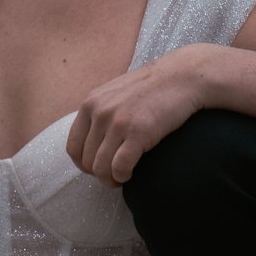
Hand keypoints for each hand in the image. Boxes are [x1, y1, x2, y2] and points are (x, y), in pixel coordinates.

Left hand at [66, 47, 215, 185]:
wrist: (182, 76)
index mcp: (90, 103)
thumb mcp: (115, 93)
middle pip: (86, 161)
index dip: (83, 164)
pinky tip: (131, 174)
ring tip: (121, 177)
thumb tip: (92, 141)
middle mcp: (99, 112)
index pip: (73, 147)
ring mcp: (118, 122)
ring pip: (100, 168)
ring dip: (110, 179)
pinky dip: (123, 176)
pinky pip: (120, 167)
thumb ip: (100, 112)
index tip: (97, 168)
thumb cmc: (152, 87)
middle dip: (99, 174)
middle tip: (114, 175)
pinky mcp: (139, 132)